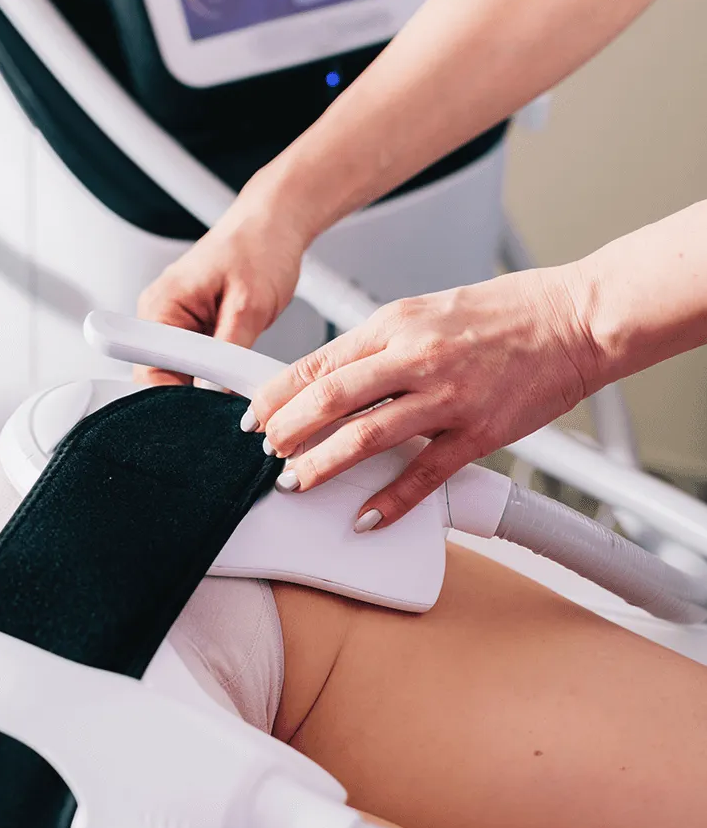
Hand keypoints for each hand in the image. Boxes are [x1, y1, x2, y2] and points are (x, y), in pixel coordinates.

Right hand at [137, 177, 309, 383]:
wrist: (272, 226)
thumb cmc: (260, 248)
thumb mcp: (249, 306)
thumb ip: (227, 353)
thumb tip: (213, 394)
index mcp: (160, 306)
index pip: (149, 373)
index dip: (176, 400)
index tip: (206, 411)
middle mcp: (159, 314)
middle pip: (160, 378)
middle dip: (193, 394)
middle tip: (230, 394)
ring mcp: (173, 322)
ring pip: (180, 374)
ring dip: (206, 381)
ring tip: (236, 370)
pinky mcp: (191, 328)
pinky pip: (194, 363)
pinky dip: (214, 371)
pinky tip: (234, 363)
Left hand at [246, 265, 602, 527]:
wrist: (575, 321)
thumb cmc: (505, 315)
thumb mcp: (427, 312)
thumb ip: (380, 346)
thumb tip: (333, 379)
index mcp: (397, 324)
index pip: (319, 362)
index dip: (277, 394)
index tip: (253, 415)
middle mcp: (416, 357)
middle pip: (331, 398)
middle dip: (287, 430)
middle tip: (265, 454)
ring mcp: (446, 397)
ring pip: (367, 436)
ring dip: (322, 464)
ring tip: (295, 483)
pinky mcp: (477, 432)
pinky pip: (424, 474)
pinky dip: (390, 499)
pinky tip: (365, 516)